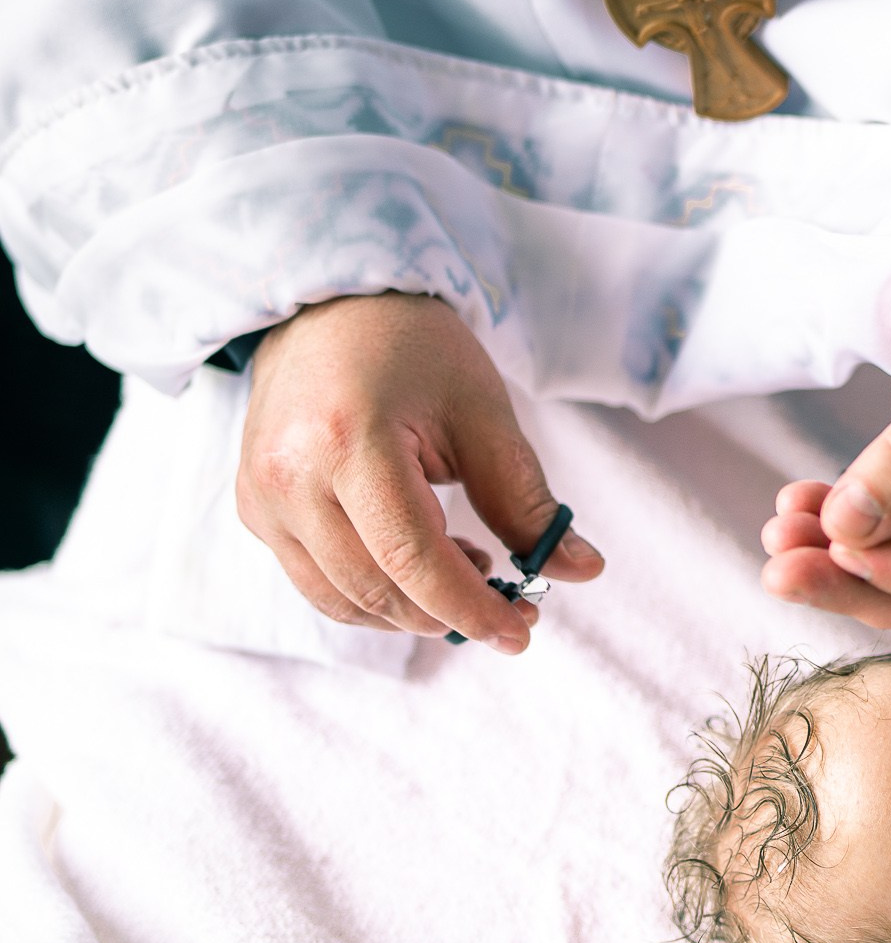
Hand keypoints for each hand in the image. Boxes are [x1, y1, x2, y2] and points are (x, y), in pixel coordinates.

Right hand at [237, 293, 602, 651]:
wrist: (331, 308)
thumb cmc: (414, 351)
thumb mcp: (483, 415)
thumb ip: (526, 501)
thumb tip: (582, 570)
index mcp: (346, 441)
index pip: (412, 558)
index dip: (470, 606)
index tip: (520, 634)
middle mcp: (290, 476)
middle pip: (376, 589)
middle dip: (450, 614)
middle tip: (513, 608)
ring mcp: (262, 497)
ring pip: (343, 601)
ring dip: (415, 612)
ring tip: (472, 572)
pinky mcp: (255, 510)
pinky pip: (319, 584)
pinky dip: (377, 597)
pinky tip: (424, 567)